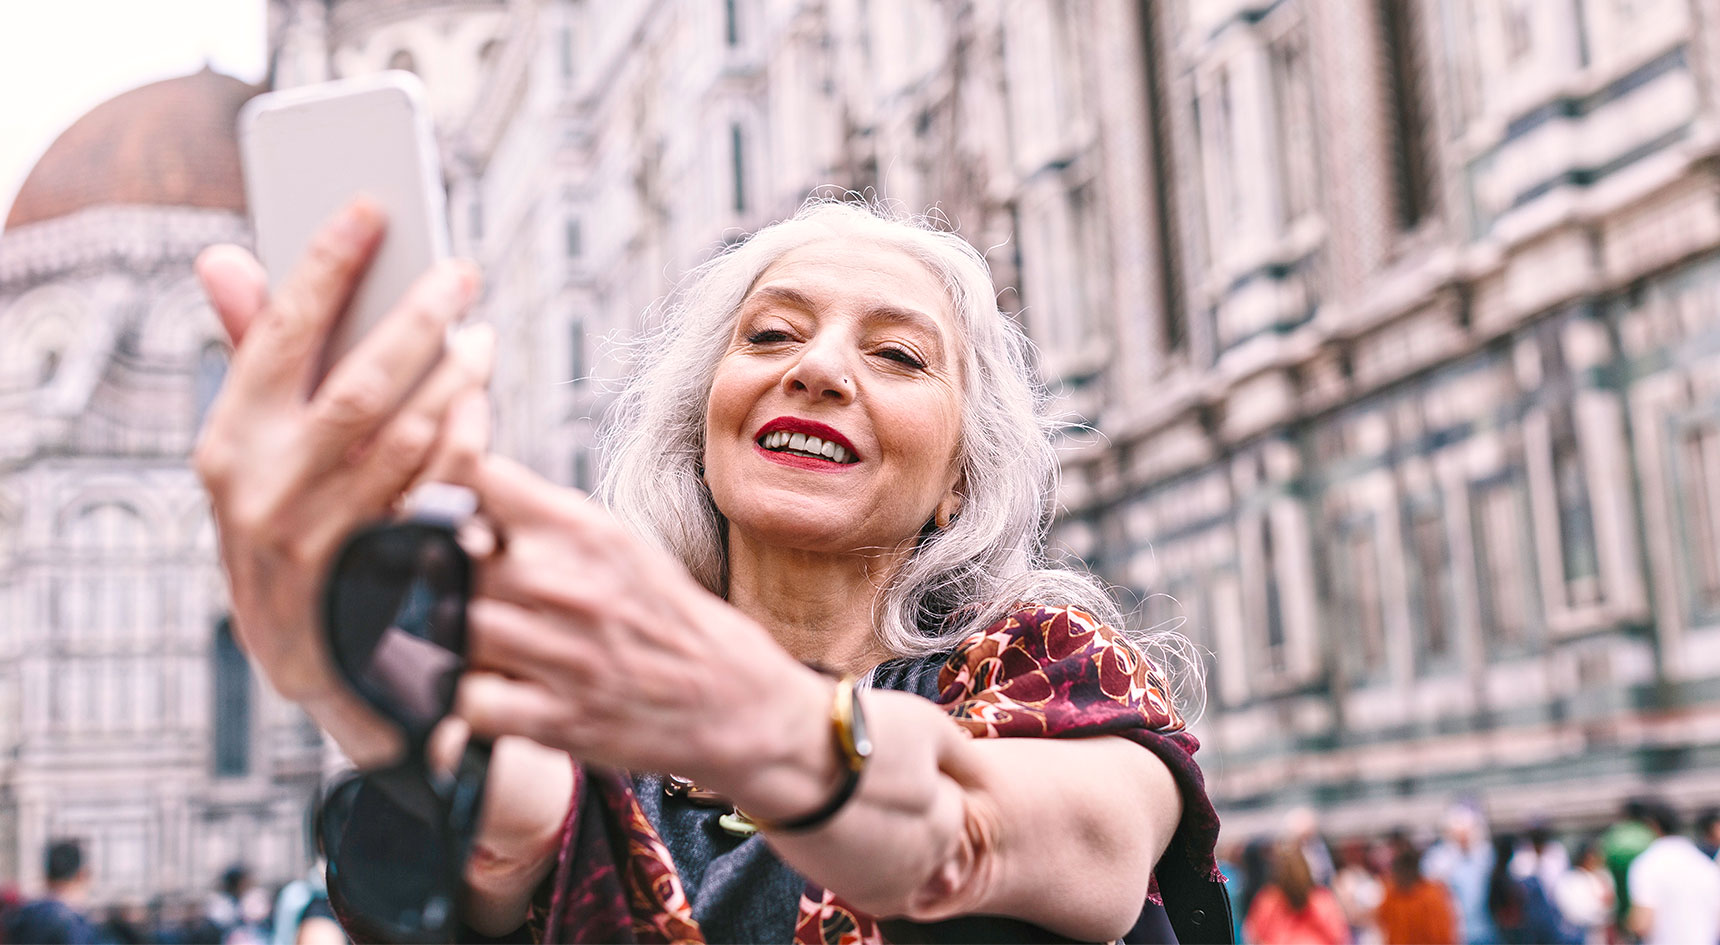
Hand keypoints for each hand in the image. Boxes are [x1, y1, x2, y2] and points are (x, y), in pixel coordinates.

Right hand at [194, 197, 493, 761]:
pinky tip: (479, 406)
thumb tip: (224, 257)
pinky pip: (444, 494)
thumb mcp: (257, 456)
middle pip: (358, 384)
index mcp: (228, 448)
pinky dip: (468, 441)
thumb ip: (255, 359)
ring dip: (454, 377)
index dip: (326, 265)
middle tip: (460, 269)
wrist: (324, 671)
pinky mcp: (384, 582)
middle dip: (416, 317)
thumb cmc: (295, 531)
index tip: (372, 203)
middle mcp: (266, 498)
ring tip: (478, 337)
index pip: (278, 337)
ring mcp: (327, 548)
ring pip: (410, 438)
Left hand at [452, 455, 834, 814]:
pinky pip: (467, 703)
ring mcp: (561, 655)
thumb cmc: (663, 616)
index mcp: (584, 531)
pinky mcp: (555, 719)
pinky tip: (480, 691)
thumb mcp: (616, 544)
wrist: (732, 696)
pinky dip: (461, 699)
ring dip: (444, 635)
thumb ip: (542, 518)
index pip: (479, 479)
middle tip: (439, 585)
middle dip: (434, 570)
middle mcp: (569, 585)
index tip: (425, 503)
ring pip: (449, 627)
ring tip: (458, 640)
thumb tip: (460, 486)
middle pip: (446, 556)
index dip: (436, 484)